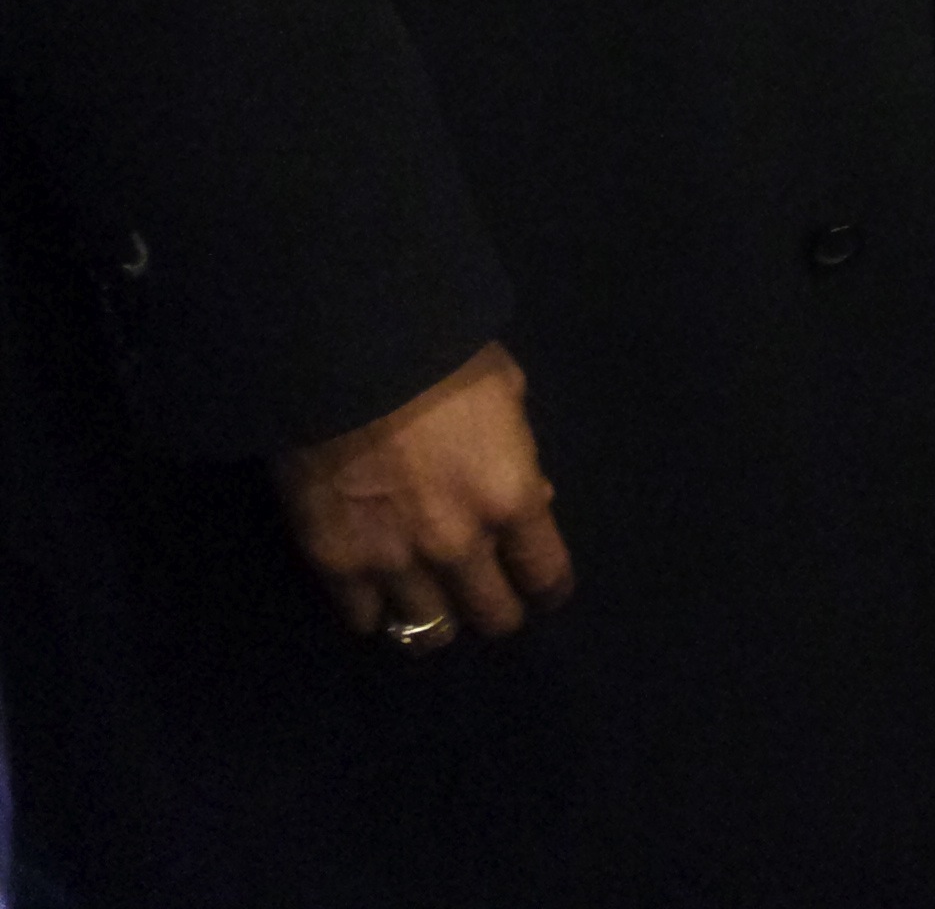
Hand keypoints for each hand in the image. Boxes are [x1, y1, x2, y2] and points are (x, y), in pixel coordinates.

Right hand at [272, 340, 572, 647]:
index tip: (542, 588)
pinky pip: (365, 619)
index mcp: (511, 497)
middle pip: (492, 616)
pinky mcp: (337, 566)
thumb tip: (533, 499)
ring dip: (436, 617)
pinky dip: (374, 610)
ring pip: (429, 631)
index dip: (548, 588)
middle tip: (486, 594)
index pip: (546, 576)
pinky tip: (375, 591)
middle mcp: (461, 546)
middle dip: (496, 608)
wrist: (344, 350)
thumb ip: (520, 452)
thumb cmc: (438, 353)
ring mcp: (396, 563)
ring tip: (430, 599)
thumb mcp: (505, 388)